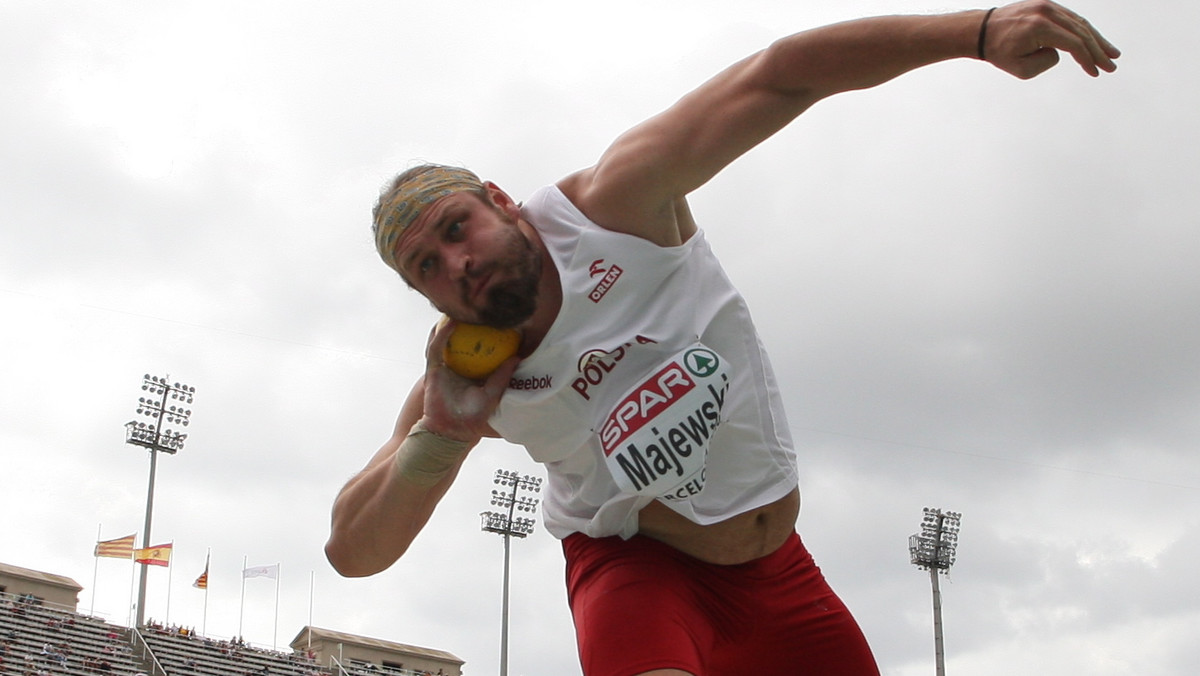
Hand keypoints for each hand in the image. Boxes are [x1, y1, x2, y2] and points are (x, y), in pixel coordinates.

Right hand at [419, 318, 518, 441]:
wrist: (450, 429)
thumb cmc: (473, 416)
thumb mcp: (492, 394)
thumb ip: (502, 376)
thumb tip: (517, 357)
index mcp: (472, 371)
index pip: (479, 349)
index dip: (486, 335)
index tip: (498, 321)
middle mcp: (458, 366)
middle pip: (461, 341)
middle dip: (466, 324)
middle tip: (477, 309)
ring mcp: (444, 366)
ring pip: (446, 339)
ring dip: (450, 323)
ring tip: (459, 306)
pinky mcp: (433, 368)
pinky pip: (437, 347)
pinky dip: (442, 335)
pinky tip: (450, 323)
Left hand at [984, 0, 1119, 78]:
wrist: (982, 30)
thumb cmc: (998, 51)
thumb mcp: (1021, 68)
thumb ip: (1047, 62)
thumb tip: (1061, 51)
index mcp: (1041, 27)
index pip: (1074, 44)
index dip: (1088, 59)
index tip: (1096, 72)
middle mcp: (1047, 12)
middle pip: (1081, 32)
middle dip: (1099, 50)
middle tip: (1112, 65)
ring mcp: (1048, 6)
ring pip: (1079, 23)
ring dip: (1096, 39)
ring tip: (1111, 53)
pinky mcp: (1047, 5)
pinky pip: (1070, 18)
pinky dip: (1083, 30)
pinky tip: (1094, 40)